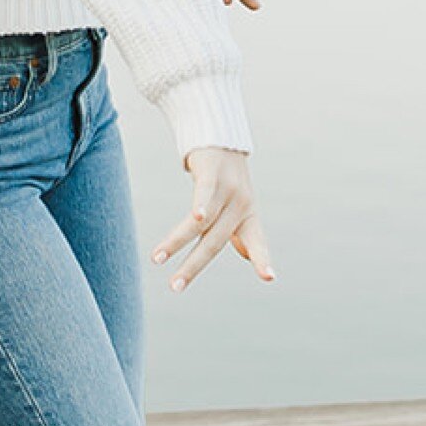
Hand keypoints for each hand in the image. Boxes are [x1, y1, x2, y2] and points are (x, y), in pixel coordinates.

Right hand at [150, 146, 274, 291]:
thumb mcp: (239, 206)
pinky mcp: (212, 174)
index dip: (261, 259)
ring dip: (176, 242)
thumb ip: (242, 232)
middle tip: (174, 288)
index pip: (255, 241)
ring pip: (200, 223)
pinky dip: (200, 206)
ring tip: (156, 259)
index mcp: (248, 216)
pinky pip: (205, 193)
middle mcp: (240, 205)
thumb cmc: (229, 179)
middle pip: (214, 241)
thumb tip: (247, 255)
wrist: (222, 137)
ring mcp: (227, 189)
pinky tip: (195, 217)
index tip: (269, 277)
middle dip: (192, 266)